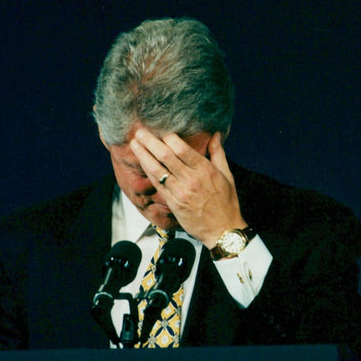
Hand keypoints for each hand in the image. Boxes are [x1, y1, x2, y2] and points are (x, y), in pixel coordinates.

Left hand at [129, 129, 246, 247]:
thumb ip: (218, 153)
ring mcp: (180, 191)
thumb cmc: (226, 203)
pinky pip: (157, 183)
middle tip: (140, 131)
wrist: (222, 230)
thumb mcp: (227, 175)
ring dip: (143, 155)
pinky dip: (148, 171)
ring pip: (157, 169)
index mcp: (205, 170)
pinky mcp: (173, 202)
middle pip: (165, 156)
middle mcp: (191, 179)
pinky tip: (142, 162)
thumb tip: (215, 134)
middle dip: (150, 142)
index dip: (168, 137)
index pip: (182, 148)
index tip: (161, 129)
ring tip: (134, 144)